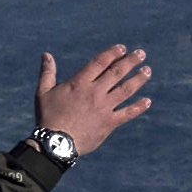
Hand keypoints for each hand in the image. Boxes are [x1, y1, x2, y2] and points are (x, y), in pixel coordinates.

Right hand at [31, 45, 151, 159]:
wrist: (55, 143)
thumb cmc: (47, 117)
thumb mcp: (43, 92)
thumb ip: (47, 72)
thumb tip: (46, 54)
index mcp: (79, 83)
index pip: (100, 62)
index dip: (112, 53)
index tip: (122, 48)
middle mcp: (95, 92)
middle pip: (117, 72)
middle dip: (130, 61)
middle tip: (141, 54)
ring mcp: (104, 107)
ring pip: (125, 90)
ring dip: (138, 79)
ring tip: (147, 71)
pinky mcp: (109, 123)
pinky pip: (127, 113)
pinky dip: (138, 107)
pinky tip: (148, 101)